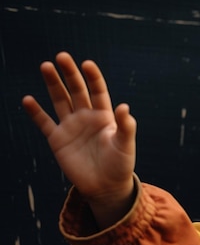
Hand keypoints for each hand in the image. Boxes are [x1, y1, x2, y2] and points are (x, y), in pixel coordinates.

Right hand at [22, 52, 135, 226]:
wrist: (106, 187)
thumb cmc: (120, 165)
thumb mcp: (126, 145)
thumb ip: (126, 126)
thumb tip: (125, 106)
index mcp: (105, 116)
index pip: (98, 91)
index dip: (93, 77)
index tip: (87, 63)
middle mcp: (86, 117)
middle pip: (76, 90)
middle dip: (69, 74)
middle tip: (62, 57)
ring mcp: (71, 127)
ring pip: (60, 100)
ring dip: (52, 84)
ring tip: (46, 66)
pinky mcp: (58, 140)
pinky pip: (44, 123)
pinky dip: (36, 112)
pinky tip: (28, 100)